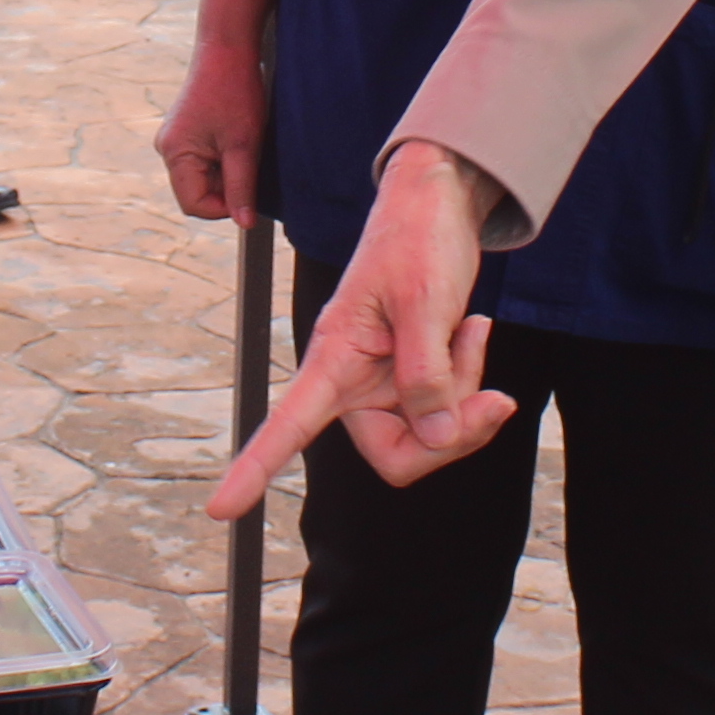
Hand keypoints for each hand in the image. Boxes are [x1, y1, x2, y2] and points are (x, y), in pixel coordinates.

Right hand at [155, 34, 266, 223]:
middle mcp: (168, 149)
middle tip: (249, 162)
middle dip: (226, 186)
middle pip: (197, 192)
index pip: (195, 205)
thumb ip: (241, 187)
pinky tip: (237, 139)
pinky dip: (224, 158)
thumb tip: (244, 223)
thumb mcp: (244, 145)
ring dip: (227, 171)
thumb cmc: (235, 92)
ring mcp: (175, 140)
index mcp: (174, 154)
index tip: (248, 191)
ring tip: (244, 145)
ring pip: (203, 177)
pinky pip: (203, 160)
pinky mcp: (186, 132)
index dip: (224, 207)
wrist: (228, 47)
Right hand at [206, 140, 514, 514]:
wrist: (438, 204)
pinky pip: (449, 407)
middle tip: (493, 394)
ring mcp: (384, 382)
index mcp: (333, 358)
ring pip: (433, 432)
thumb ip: (428, 373)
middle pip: (401, 454)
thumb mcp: (425, 301)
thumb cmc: (417, 239)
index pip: (287, 425)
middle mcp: (352, 380)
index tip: (221, 510)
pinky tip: (472, 329)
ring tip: (470, 332)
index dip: (255, 468)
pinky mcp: (411, 376)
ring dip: (467, 391)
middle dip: (452, 430)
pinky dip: (471, 374)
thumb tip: (436, 437)